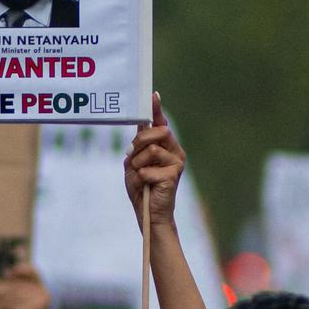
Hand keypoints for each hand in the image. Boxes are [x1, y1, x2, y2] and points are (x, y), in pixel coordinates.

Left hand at [124, 92, 184, 231]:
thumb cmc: (141, 188)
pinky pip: (149, 168)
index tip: (153, 95)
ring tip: (140, 176)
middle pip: (156, 132)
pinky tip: (146, 185)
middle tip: (132, 157)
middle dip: (139, 142)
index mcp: (164, 147)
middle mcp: (174, 151)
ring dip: (138, 164)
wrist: (148, 213)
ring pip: (151, 150)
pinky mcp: (174, 175)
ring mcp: (176, 162)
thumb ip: (137, 147)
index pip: (160, 124)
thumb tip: (142, 128)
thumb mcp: (134, 164)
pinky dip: (141, 177)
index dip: (156, 109)